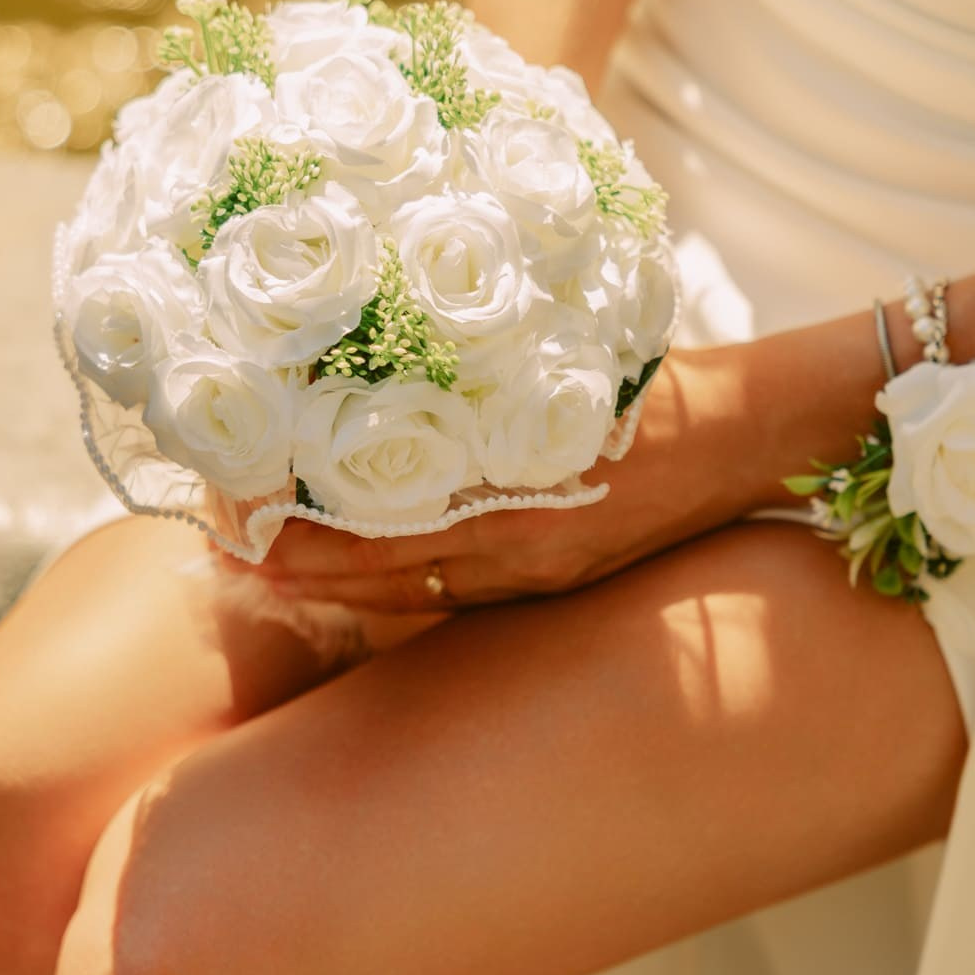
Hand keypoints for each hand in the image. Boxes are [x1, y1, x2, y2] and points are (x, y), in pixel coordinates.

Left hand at [236, 348, 758, 611]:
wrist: (749, 435)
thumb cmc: (658, 390)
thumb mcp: (563, 379)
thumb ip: (479, 395)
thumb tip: (378, 378)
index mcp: (517, 512)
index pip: (381, 544)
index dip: (305, 541)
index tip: (238, 523)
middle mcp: (520, 560)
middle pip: (384, 583)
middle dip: (301, 571)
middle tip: (225, 552)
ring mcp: (539, 577)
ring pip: (414, 596)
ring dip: (340, 582)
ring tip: (268, 565)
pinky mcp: (557, 578)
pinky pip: (457, 593)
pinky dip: (398, 582)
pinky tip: (357, 566)